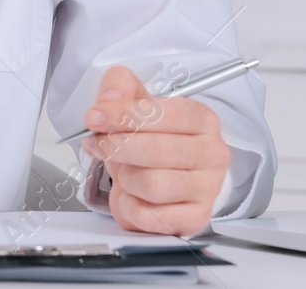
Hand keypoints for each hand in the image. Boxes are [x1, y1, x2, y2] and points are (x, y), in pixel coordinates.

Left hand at [80, 65, 230, 236]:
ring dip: (124, 178)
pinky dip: (128, 206)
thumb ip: (119, 87)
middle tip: (97, 144)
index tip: (93, 117)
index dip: (122, 115)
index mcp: (201, 119)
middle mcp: (212, 154)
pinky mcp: (194, 218)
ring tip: (123, 171)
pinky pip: (148, 216)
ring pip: (151, 185)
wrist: (166, 172)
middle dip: (115, 147)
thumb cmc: (153, 135)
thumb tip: (107, 102)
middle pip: (156, 151)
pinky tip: (131, 195)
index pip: (164, 115)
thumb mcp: (135, 100)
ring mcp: (207, 189)